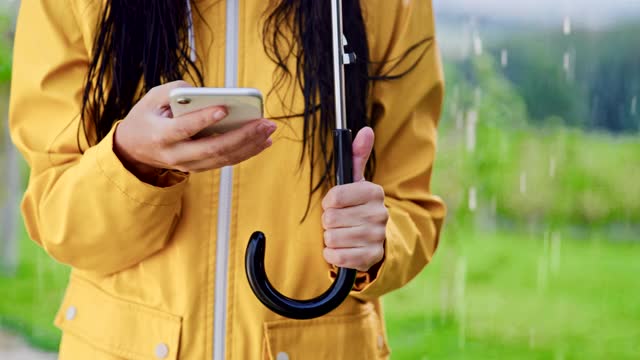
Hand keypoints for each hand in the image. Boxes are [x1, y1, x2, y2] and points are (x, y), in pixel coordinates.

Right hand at [114, 81, 275, 176]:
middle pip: (213, 148)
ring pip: (224, 158)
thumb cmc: (146, 118)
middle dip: (242, 136)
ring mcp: (188, 165)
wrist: (134, 151)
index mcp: (160, 136)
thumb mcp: (152, 98)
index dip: (203, 119)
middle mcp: (176, 155)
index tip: (224, 108)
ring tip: (269, 131)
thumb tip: (207, 93)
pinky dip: (246, 152)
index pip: (184, 129)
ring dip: (250, 146)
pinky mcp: (199, 167)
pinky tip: (263, 141)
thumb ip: (176, 90)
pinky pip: (225, 161)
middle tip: (265, 123)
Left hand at [322, 127, 387, 271]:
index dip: (329, 203)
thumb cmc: (357, 208)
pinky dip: (333, 255)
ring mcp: (377, 237)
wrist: (373, 240)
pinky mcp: (371, 258)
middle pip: (331, 219)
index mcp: (374, 192)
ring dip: (330, 238)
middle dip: (329, 222)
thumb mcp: (356, 182)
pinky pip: (337, 257)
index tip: (333, 204)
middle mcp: (380, 214)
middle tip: (339, 222)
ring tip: (341, 235)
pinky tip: (342, 249)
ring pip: (333, 238)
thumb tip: (366, 130)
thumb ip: (357, 155)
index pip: (335, 197)